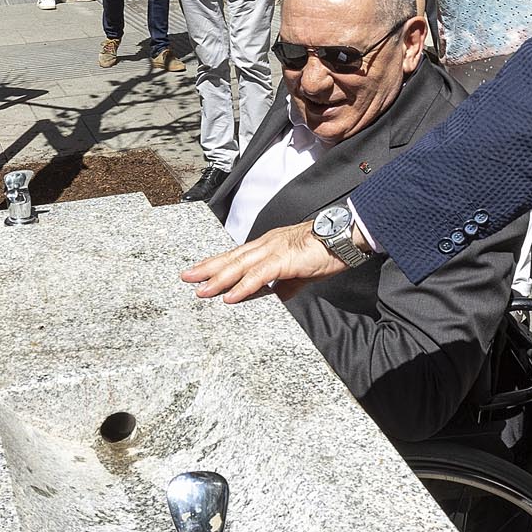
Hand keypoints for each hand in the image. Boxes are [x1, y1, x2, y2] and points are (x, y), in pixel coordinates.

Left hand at [183, 220, 345, 302]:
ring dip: (218, 279)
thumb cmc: (327, 249)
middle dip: (207, 268)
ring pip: (239, 265)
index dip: (217, 263)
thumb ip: (287, 283)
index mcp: (269, 245)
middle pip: (231, 257)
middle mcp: (267, 244)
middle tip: (186, 278)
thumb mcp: (302, 270)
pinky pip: (258, 275)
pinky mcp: (284, 259)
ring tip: (201, 290)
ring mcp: (274, 250)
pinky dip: (242, 286)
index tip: (201, 272)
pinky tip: (230, 296)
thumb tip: (279, 294)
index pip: (237, 255)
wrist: (345, 235)